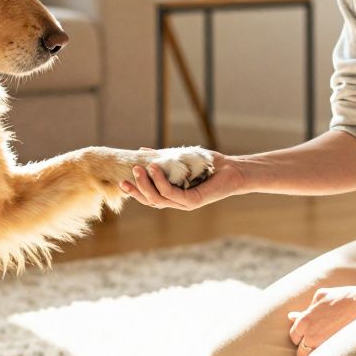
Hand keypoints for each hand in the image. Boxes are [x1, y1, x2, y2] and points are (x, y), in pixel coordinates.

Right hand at [121, 149, 242, 210]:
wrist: (232, 170)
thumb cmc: (208, 165)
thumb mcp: (179, 159)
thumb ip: (162, 158)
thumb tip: (141, 152)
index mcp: (173, 196)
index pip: (150, 198)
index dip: (135, 192)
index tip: (122, 180)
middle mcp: (178, 202)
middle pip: (151, 201)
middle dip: (136, 190)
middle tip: (125, 177)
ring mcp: (186, 203)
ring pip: (159, 198)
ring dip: (146, 185)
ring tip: (138, 169)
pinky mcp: (194, 200)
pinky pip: (172, 193)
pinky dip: (160, 181)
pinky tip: (154, 168)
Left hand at [287, 285, 355, 355]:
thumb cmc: (341, 297)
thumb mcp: (320, 296)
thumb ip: (305, 309)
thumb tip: (291, 317)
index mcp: (304, 322)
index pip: (294, 337)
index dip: (299, 336)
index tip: (307, 334)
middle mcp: (311, 336)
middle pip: (300, 353)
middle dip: (305, 349)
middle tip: (315, 344)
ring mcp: (324, 345)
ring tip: (322, 351)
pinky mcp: (336, 351)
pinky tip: (332, 354)